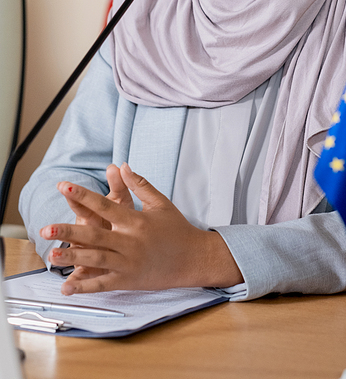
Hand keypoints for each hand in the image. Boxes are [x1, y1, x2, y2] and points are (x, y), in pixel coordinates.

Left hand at [40, 163, 242, 293]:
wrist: (194, 258)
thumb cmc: (177, 228)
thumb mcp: (160, 202)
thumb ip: (139, 185)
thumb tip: (122, 165)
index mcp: (136, 220)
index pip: (105, 205)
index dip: (83, 195)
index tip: (63, 185)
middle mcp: (130, 241)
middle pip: (95, 235)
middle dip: (69, 231)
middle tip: (45, 228)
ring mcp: (129, 262)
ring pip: (96, 260)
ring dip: (73, 257)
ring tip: (52, 254)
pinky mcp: (129, 280)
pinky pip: (103, 283)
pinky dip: (85, 286)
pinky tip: (67, 285)